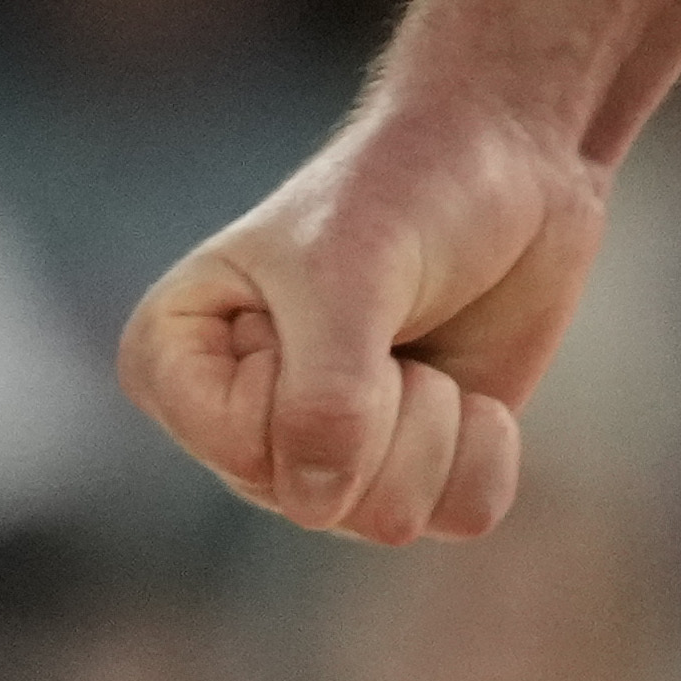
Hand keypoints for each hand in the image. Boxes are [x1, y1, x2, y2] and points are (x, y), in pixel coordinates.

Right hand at [118, 95, 608, 542]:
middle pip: (319, 502)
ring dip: (438, 425)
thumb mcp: (348, 274)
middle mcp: (240, 425)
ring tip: (419, 348)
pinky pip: (461, 517)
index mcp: (176, 361)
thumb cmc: (400, 190)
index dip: (307, 390)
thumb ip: (324, 395)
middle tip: (382, 320)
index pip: (240, 447)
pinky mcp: (413, 470)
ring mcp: (326, 457)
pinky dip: (487, 446)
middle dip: (384, 412)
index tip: (315, 300)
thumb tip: (316, 506)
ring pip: (392, 520)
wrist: (504, 160)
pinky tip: (469, 386)